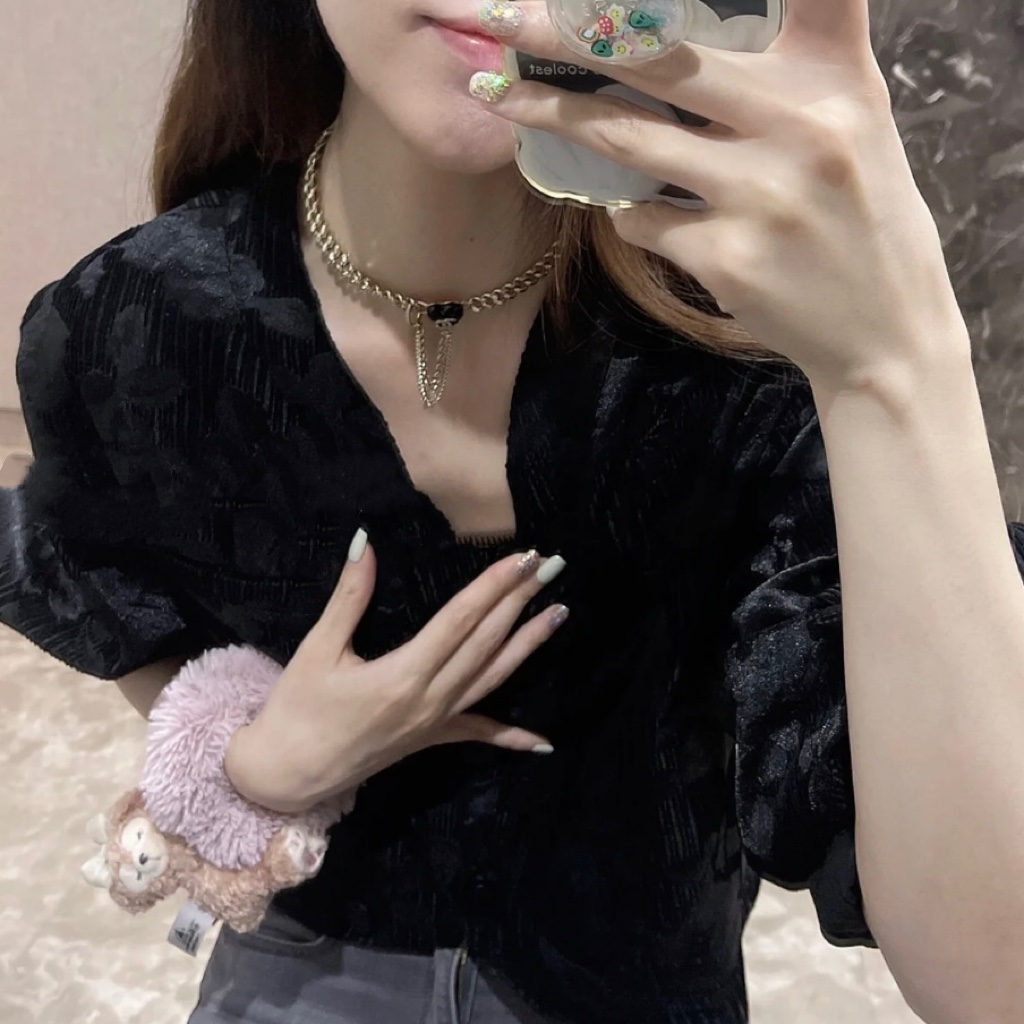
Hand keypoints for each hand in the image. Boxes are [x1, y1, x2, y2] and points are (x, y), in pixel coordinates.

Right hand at [226, 531, 566, 813]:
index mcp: (404, 673)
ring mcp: (435, 722)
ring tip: (560, 613)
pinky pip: (478, 734)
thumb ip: (349, 597)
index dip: (495, 585)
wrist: (284, 776)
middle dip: (521, 600)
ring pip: (493, 678)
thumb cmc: (296, 710)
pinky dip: (512, 736)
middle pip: (486, 641)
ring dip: (529, 644)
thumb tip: (366, 543)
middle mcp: (430, 699)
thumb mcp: (318, 649)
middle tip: (553, 565)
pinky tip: (544, 741)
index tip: (525, 557)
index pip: (461, 619)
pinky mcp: (431, 740)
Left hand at [474, 0, 968, 393]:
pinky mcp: (724, 258)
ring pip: (629, 140)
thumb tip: (672, 42)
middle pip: (661, 62)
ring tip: (504, 96)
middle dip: (565, 37)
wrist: (883, 333)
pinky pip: (642, 220)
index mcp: (837, 79)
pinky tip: (642, 214)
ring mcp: (759, 195)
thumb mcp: (853, 125)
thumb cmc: (864, 221)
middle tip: (501, 19)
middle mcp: (802, 125)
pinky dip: (628, 213)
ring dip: (556, 117)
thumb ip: (792, 70)